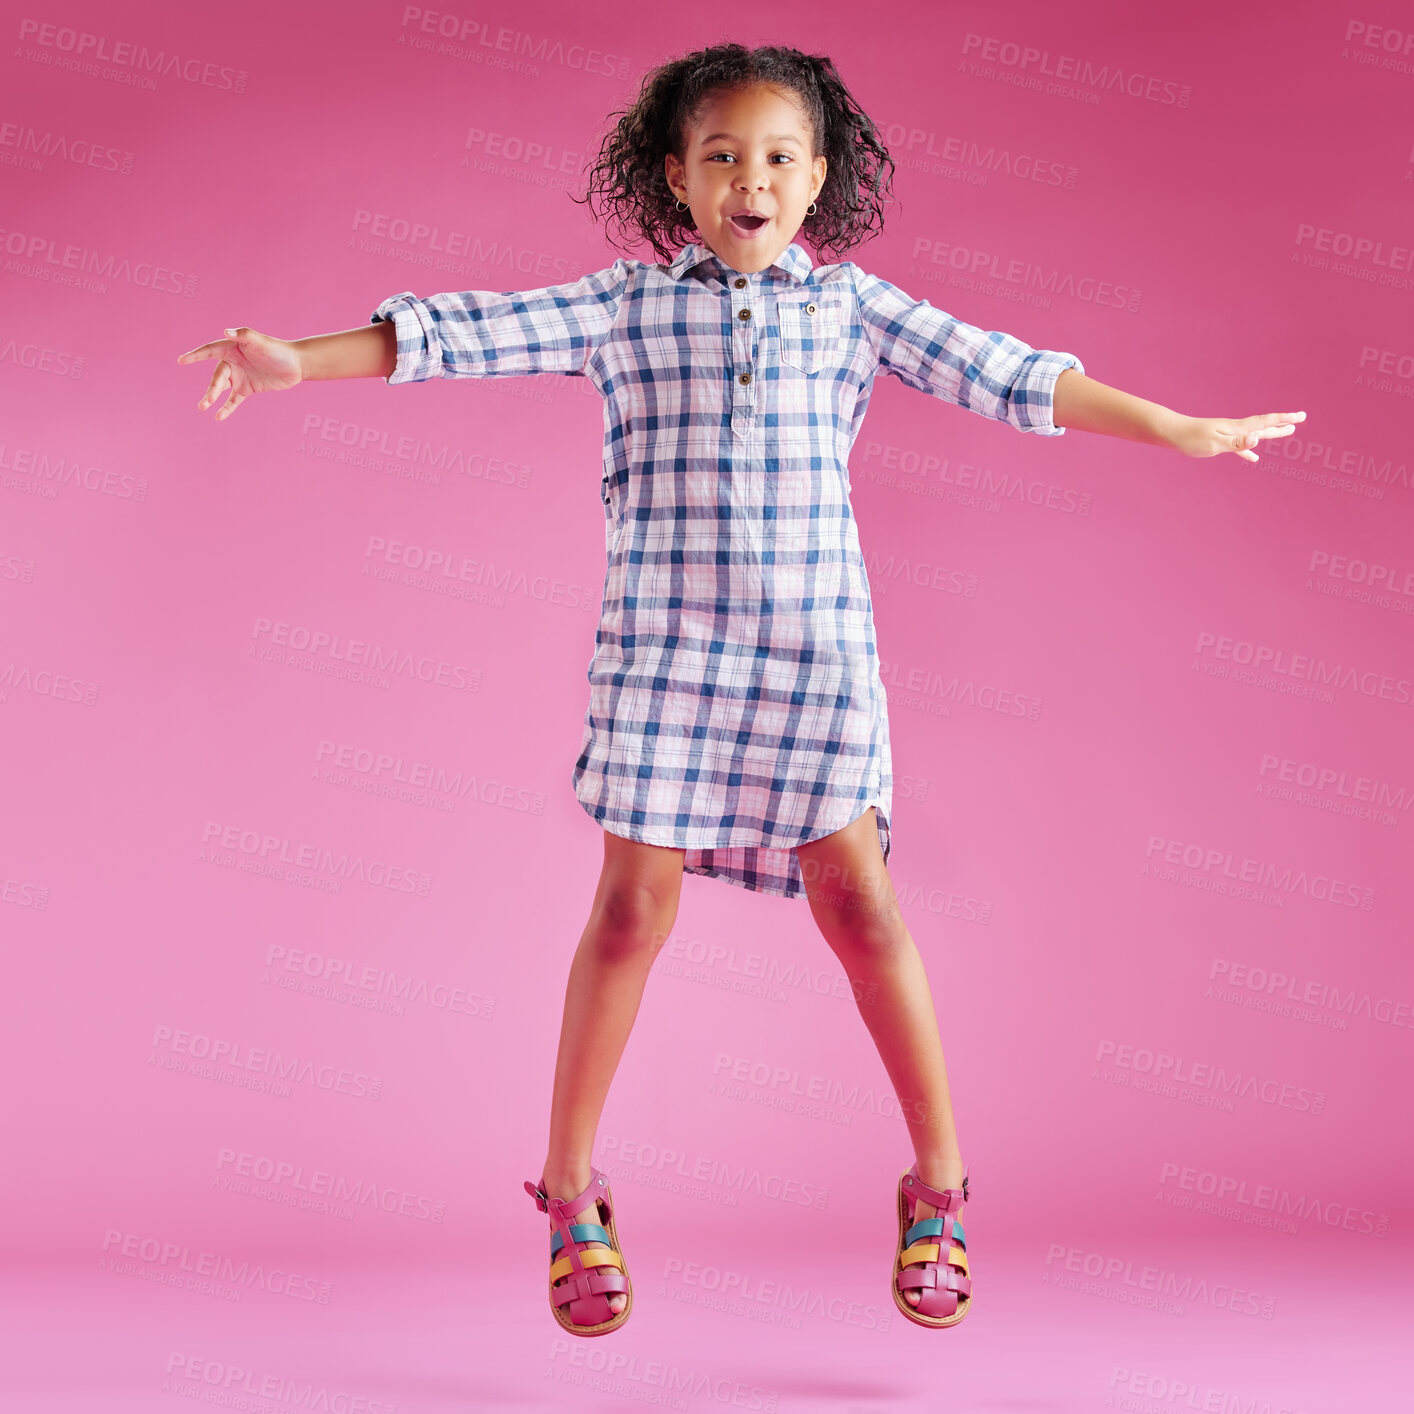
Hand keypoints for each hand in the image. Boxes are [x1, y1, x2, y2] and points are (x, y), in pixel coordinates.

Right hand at [176, 326, 302, 420]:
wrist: (295, 365)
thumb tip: (225, 331)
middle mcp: (232, 362)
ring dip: (212, 397)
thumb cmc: (277, 349)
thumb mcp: (261, 341)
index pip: (209, 351)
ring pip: (221, 388)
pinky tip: (218, 417)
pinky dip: (226, 408)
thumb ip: (243, 336)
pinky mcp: (247, 388)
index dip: (195, 356)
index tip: (181, 361)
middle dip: (212, 388)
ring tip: (203, 407)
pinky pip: (234, 400)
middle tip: (208, 400)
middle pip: (217, 376)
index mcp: (231, 348)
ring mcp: (239, 376)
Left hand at [1171, 410, 1305, 462]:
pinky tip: (1254, 458)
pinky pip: (1240, 446)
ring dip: (1271, 433)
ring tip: (1287, 432)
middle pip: (1264, 425)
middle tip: (1300, 418)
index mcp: (1237, 429)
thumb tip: (1257, 439)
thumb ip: (1237, 443)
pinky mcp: (1220, 442)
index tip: (1300, 416)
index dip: (1283, 420)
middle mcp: (1235, 429)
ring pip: (1255, 434)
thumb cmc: (1192, 439)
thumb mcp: (1215, 444)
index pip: (1265, 422)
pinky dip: (1249, 451)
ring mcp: (1228, 435)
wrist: (1173, 433)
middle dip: (1283, 423)